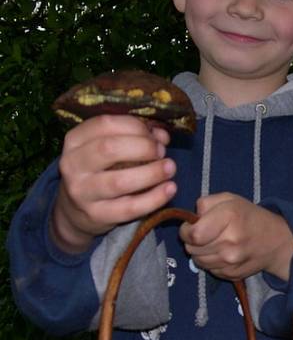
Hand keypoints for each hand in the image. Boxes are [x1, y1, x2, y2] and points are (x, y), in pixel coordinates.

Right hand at [51, 115, 176, 252]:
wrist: (76, 210)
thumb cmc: (101, 170)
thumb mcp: (109, 148)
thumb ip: (136, 136)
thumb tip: (161, 136)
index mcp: (75, 140)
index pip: (104, 124)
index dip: (135, 126)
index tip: (154, 134)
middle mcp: (73, 165)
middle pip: (109, 149)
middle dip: (143, 147)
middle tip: (162, 152)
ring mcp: (82, 192)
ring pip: (119, 181)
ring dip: (151, 173)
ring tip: (170, 168)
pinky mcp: (97, 215)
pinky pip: (129, 208)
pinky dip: (154, 198)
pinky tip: (170, 188)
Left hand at [179, 193, 292, 280]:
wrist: (277, 241)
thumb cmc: (249, 216)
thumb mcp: (229, 199)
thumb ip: (205, 203)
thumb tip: (191, 219)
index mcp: (229, 217)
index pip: (192, 234)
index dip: (186, 231)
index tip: (192, 227)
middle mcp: (231, 241)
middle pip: (192, 249)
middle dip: (193, 241)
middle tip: (206, 234)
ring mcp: (232, 261)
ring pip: (198, 261)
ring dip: (201, 253)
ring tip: (215, 243)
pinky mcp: (233, 274)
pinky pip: (209, 270)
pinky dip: (212, 262)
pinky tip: (223, 254)